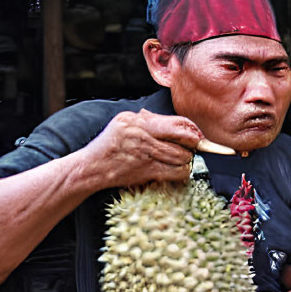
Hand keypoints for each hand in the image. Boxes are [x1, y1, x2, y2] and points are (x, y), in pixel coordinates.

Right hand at [83, 109, 204, 190]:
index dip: (192, 130)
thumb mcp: (125, 123)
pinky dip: (183, 172)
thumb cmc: (111, 144)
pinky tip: (177, 170)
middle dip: (192, 146)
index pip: (177, 122)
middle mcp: (143, 135)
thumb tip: (177, 122)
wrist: (93, 167)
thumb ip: (149, 120)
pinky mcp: (148, 171)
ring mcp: (146, 154)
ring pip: (183, 156)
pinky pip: (177, 172)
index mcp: (139, 121)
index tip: (198, 136)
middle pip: (185, 140)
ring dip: (186, 159)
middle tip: (191, 149)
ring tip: (181, 159)